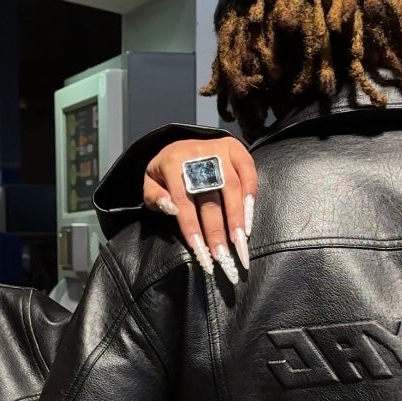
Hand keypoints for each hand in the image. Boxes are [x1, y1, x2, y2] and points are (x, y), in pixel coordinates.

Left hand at [141, 137, 258, 283]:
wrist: (182, 144)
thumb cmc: (167, 170)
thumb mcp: (151, 181)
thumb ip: (154, 196)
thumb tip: (170, 208)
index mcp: (172, 162)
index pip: (184, 201)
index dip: (192, 227)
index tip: (201, 251)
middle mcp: (198, 154)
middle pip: (210, 197)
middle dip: (217, 230)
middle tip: (223, 256)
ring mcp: (219, 149)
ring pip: (232, 186)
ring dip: (237, 218)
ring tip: (239, 244)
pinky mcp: (235, 148)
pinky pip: (248, 172)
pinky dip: (250, 196)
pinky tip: (249, 220)